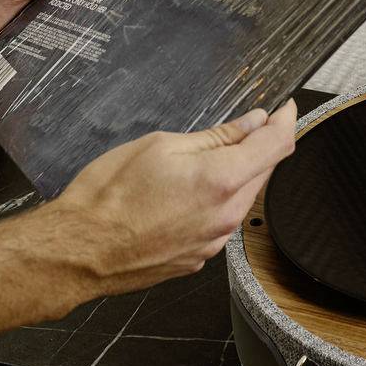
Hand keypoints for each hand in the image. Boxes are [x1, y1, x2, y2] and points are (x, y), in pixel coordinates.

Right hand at [46, 101, 298, 296]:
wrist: (80, 251)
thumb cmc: (108, 196)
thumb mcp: (160, 146)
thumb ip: (215, 136)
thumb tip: (252, 123)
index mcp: (221, 181)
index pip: (276, 145)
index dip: (285, 121)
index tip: (284, 108)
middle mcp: (226, 216)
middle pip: (264, 172)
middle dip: (260, 147)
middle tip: (243, 126)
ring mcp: (214, 242)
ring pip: (244, 198)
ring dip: (238, 174)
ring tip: (204, 159)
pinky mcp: (199, 258)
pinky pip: (222, 221)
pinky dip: (218, 201)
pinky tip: (188, 191)